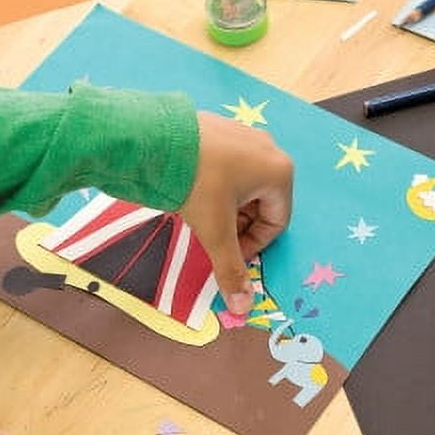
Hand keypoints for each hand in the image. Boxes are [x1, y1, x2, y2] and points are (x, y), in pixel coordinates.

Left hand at [179, 112, 293, 313]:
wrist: (155, 140)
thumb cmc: (195, 184)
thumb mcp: (214, 230)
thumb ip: (231, 269)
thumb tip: (242, 307)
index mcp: (279, 173)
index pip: (277, 223)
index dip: (254, 245)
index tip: (229, 253)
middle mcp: (269, 150)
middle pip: (263, 202)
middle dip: (241, 225)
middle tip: (214, 235)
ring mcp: (245, 134)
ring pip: (245, 183)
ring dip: (229, 205)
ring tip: (201, 213)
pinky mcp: (222, 127)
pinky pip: (229, 163)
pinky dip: (218, 183)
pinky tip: (194, 190)